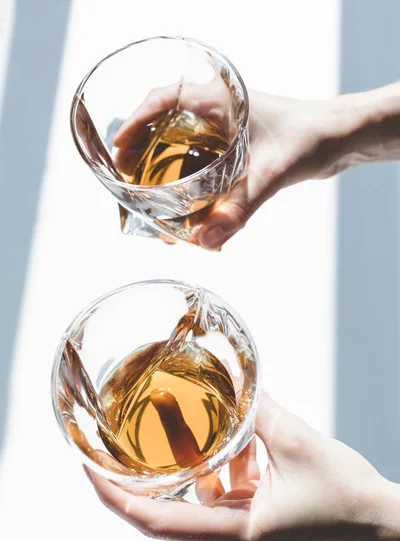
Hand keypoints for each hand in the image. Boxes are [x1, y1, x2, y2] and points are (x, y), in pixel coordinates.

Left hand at [84, 392, 398, 540]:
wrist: (375, 521)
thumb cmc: (343, 496)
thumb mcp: (296, 443)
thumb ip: (258, 410)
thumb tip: (232, 380)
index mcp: (232, 532)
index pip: (153, 521)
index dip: (113, 496)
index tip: (88, 468)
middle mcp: (227, 537)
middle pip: (160, 512)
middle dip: (131, 479)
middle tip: (108, 446)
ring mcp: (237, 529)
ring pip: (190, 496)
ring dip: (180, 465)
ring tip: (168, 428)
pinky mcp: (250, 517)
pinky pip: (216, 490)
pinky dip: (213, 463)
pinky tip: (226, 437)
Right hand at [113, 86, 354, 249]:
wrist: (338, 139)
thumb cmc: (309, 140)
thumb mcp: (272, 174)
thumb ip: (239, 210)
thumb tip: (205, 242)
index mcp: (221, 100)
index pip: (164, 100)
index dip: (135, 123)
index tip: (118, 150)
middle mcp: (218, 110)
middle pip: (164, 124)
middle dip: (141, 151)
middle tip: (126, 179)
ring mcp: (226, 128)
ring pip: (180, 142)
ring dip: (162, 166)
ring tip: (146, 195)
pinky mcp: (235, 146)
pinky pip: (200, 157)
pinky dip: (185, 176)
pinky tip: (181, 202)